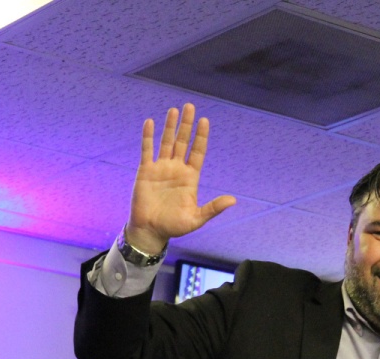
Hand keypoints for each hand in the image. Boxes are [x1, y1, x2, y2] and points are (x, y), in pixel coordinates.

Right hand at [124, 104, 235, 252]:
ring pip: (166, 142)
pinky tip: (150, 122)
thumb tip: (233, 200)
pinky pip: (147, 150)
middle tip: (190, 106)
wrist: (151, 231)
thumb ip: (213, 208)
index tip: (205, 121)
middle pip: (183, 142)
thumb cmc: (174, 226)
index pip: (197, 152)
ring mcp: (161, 168)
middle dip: (187, 125)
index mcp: (190, 178)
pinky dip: (148, 137)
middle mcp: (176, 169)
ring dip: (170, 126)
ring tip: (174, 110)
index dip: (201, 137)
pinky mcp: (145, 171)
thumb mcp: (196, 218)